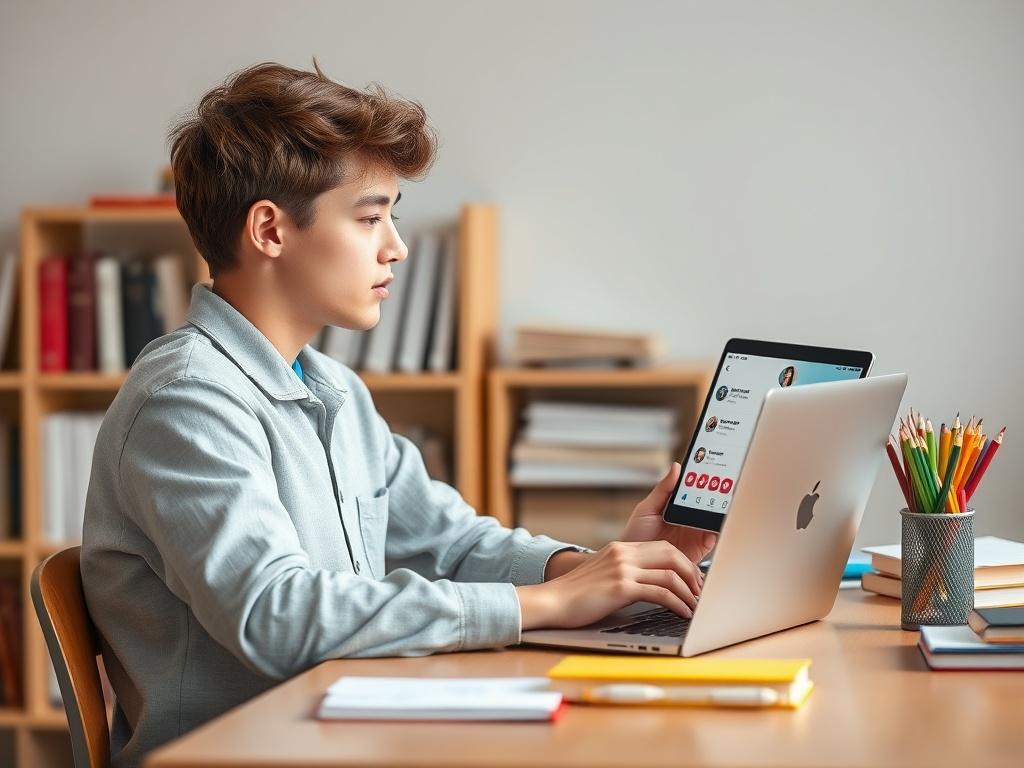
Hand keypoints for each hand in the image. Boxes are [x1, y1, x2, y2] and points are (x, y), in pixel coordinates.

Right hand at [516, 540, 702, 629]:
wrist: (552, 601)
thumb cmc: (575, 595)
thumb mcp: (602, 574)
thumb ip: (623, 572)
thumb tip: (647, 585)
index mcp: (620, 549)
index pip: (662, 547)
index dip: (682, 562)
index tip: (692, 580)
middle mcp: (623, 554)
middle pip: (671, 554)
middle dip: (692, 573)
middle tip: (700, 591)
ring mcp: (623, 569)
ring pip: (670, 574)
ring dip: (688, 592)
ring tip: (695, 606)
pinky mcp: (621, 587)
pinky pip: (660, 592)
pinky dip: (677, 603)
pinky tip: (682, 613)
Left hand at [620, 462, 717, 564]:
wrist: (635, 565)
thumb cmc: (636, 535)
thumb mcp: (647, 508)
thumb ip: (663, 490)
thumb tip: (676, 467)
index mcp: (679, 505)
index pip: (697, 489)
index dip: (708, 479)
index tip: (716, 467)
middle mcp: (690, 518)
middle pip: (710, 503)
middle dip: (720, 493)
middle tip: (726, 485)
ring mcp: (696, 533)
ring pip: (715, 519)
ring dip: (721, 511)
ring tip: (724, 503)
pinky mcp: (700, 549)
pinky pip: (714, 538)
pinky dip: (718, 531)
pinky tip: (715, 525)